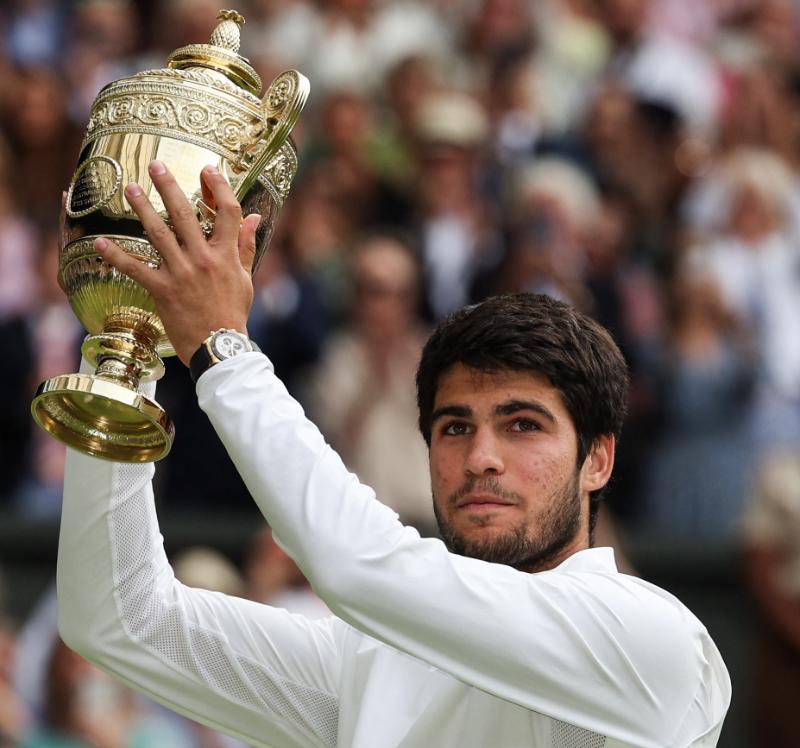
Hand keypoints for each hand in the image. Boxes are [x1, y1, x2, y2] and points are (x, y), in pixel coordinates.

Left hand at [93, 160, 260, 364]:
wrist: (218, 346)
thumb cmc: (233, 313)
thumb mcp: (245, 278)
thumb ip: (246, 246)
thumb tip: (254, 218)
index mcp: (226, 255)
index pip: (227, 212)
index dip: (219, 187)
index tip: (208, 170)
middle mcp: (203, 259)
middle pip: (186, 214)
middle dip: (169, 187)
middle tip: (155, 165)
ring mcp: (181, 273)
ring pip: (159, 233)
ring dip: (142, 209)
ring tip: (130, 189)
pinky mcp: (162, 290)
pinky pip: (135, 269)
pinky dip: (115, 255)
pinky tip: (99, 241)